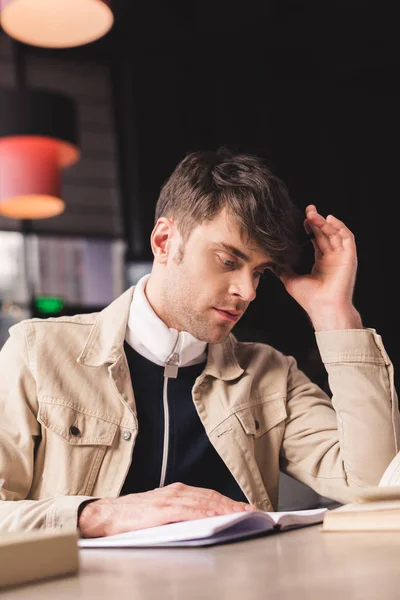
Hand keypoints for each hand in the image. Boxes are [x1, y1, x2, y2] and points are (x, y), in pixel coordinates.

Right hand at [78, 482, 255, 537]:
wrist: (104, 515)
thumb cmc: (132, 516)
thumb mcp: (160, 511)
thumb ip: (180, 513)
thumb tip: (205, 521)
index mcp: (177, 492)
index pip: (210, 496)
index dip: (230, 502)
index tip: (246, 508)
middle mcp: (176, 492)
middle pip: (211, 498)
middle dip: (233, 505)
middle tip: (252, 512)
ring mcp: (169, 500)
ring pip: (203, 502)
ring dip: (224, 508)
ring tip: (241, 515)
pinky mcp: (160, 510)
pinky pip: (187, 511)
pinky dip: (203, 513)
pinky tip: (215, 518)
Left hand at [279, 205, 362, 330]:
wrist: (324, 308)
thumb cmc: (310, 299)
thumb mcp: (290, 281)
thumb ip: (282, 270)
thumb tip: (269, 263)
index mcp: (321, 263)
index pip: (317, 240)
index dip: (310, 228)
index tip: (300, 219)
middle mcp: (332, 258)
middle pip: (325, 234)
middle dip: (316, 220)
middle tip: (307, 209)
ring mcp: (341, 257)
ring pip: (334, 233)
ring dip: (324, 222)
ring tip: (313, 213)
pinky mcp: (349, 257)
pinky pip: (347, 237)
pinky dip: (339, 227)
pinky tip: (329, 219)